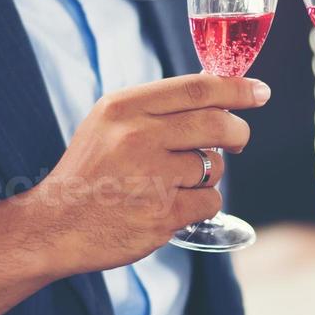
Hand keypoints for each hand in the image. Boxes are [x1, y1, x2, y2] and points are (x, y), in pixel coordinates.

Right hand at [28, 73, 270, 278]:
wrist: (55, 225)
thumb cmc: (89, 173)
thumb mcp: (108, 124)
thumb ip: (155, 109)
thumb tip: (216, 98)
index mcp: (124, 107)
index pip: (197, 88)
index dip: (237, 89)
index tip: (259, 92)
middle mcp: (138, 136)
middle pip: (217, 124)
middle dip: (238, 132)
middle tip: (239, 140)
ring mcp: (151, 177)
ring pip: (215, 166)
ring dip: (207, 175)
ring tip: (174, 183)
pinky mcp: (163, 214)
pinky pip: (209, 202)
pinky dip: (199, 205)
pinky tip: (171, 207)